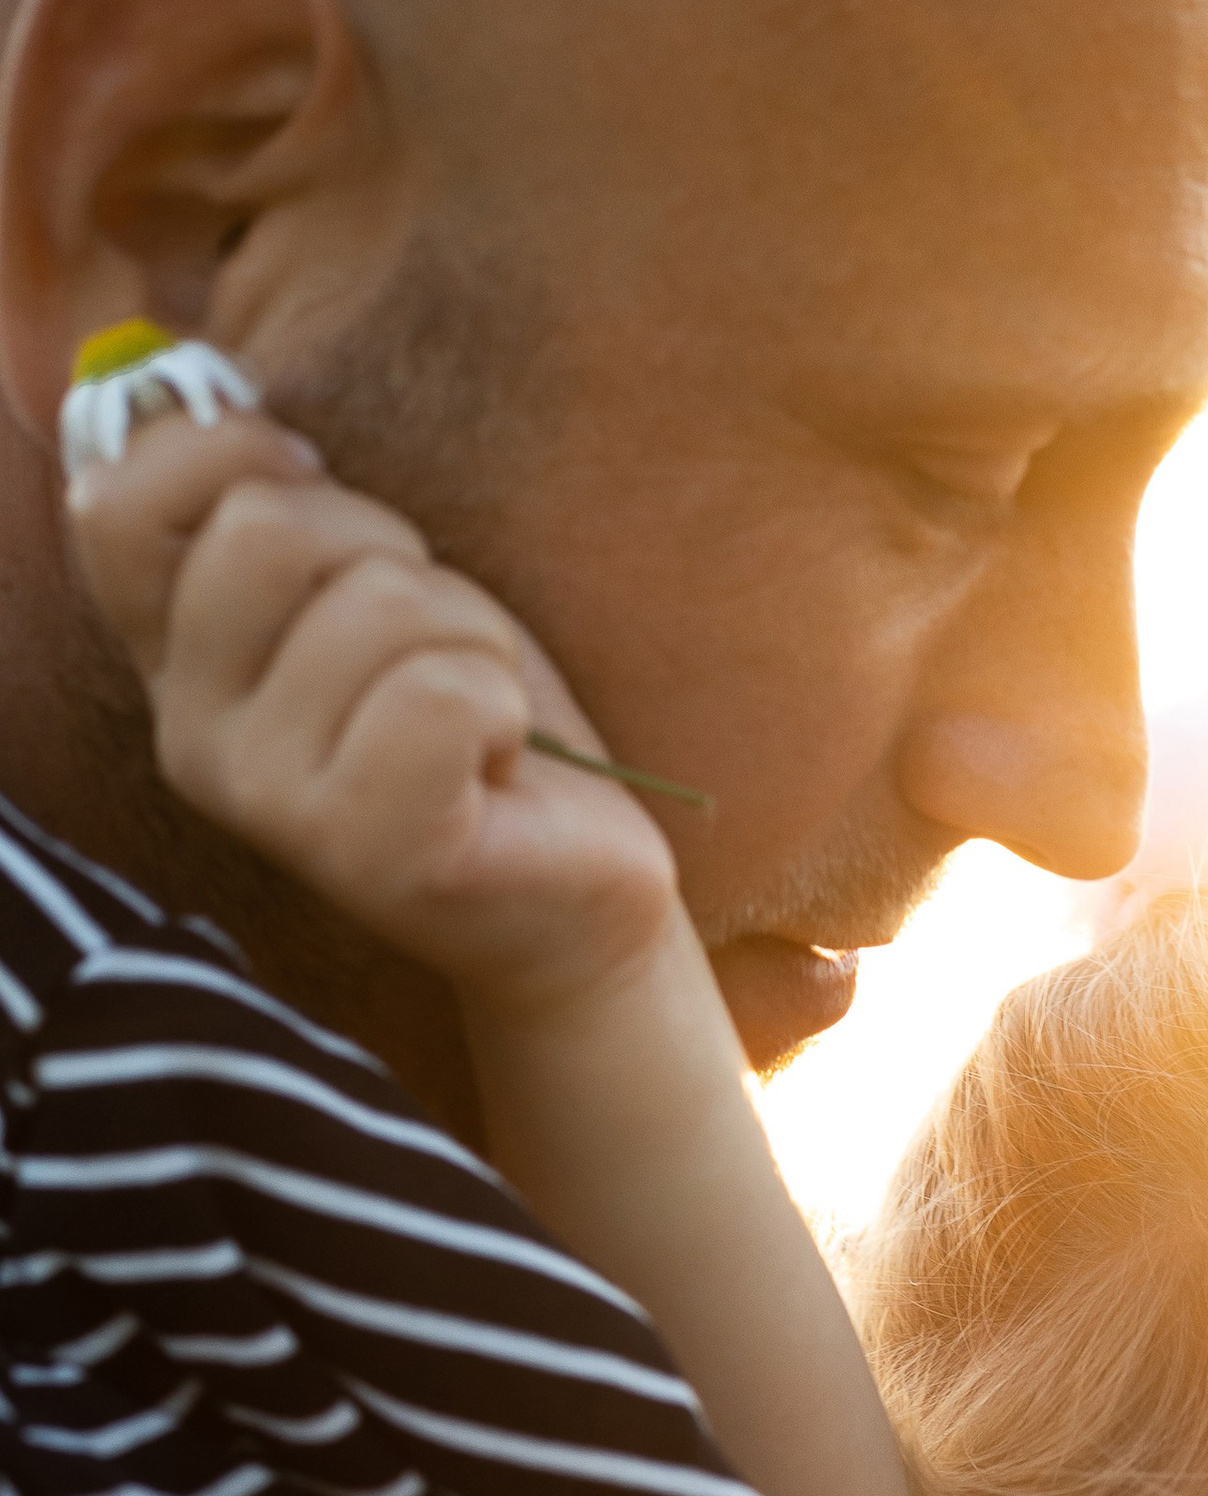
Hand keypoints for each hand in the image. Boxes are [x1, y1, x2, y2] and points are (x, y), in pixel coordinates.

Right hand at [68, 407, 675, 1014]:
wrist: (572, 887)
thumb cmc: (469, 719)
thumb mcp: (358, 586)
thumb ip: (265, 504)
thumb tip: (182, 376)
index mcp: (175, 665)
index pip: (117, 502)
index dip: (226, 449)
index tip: (317, 488)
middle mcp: (196, 738)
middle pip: (265, 530)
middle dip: (389, 551)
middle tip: (433, 640)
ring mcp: (272, 803)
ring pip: (376, 606)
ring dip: (468, 633)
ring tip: (476, 715)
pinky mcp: (370, 848)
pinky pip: (445, 693)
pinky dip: (502, 701)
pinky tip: (497, 763)